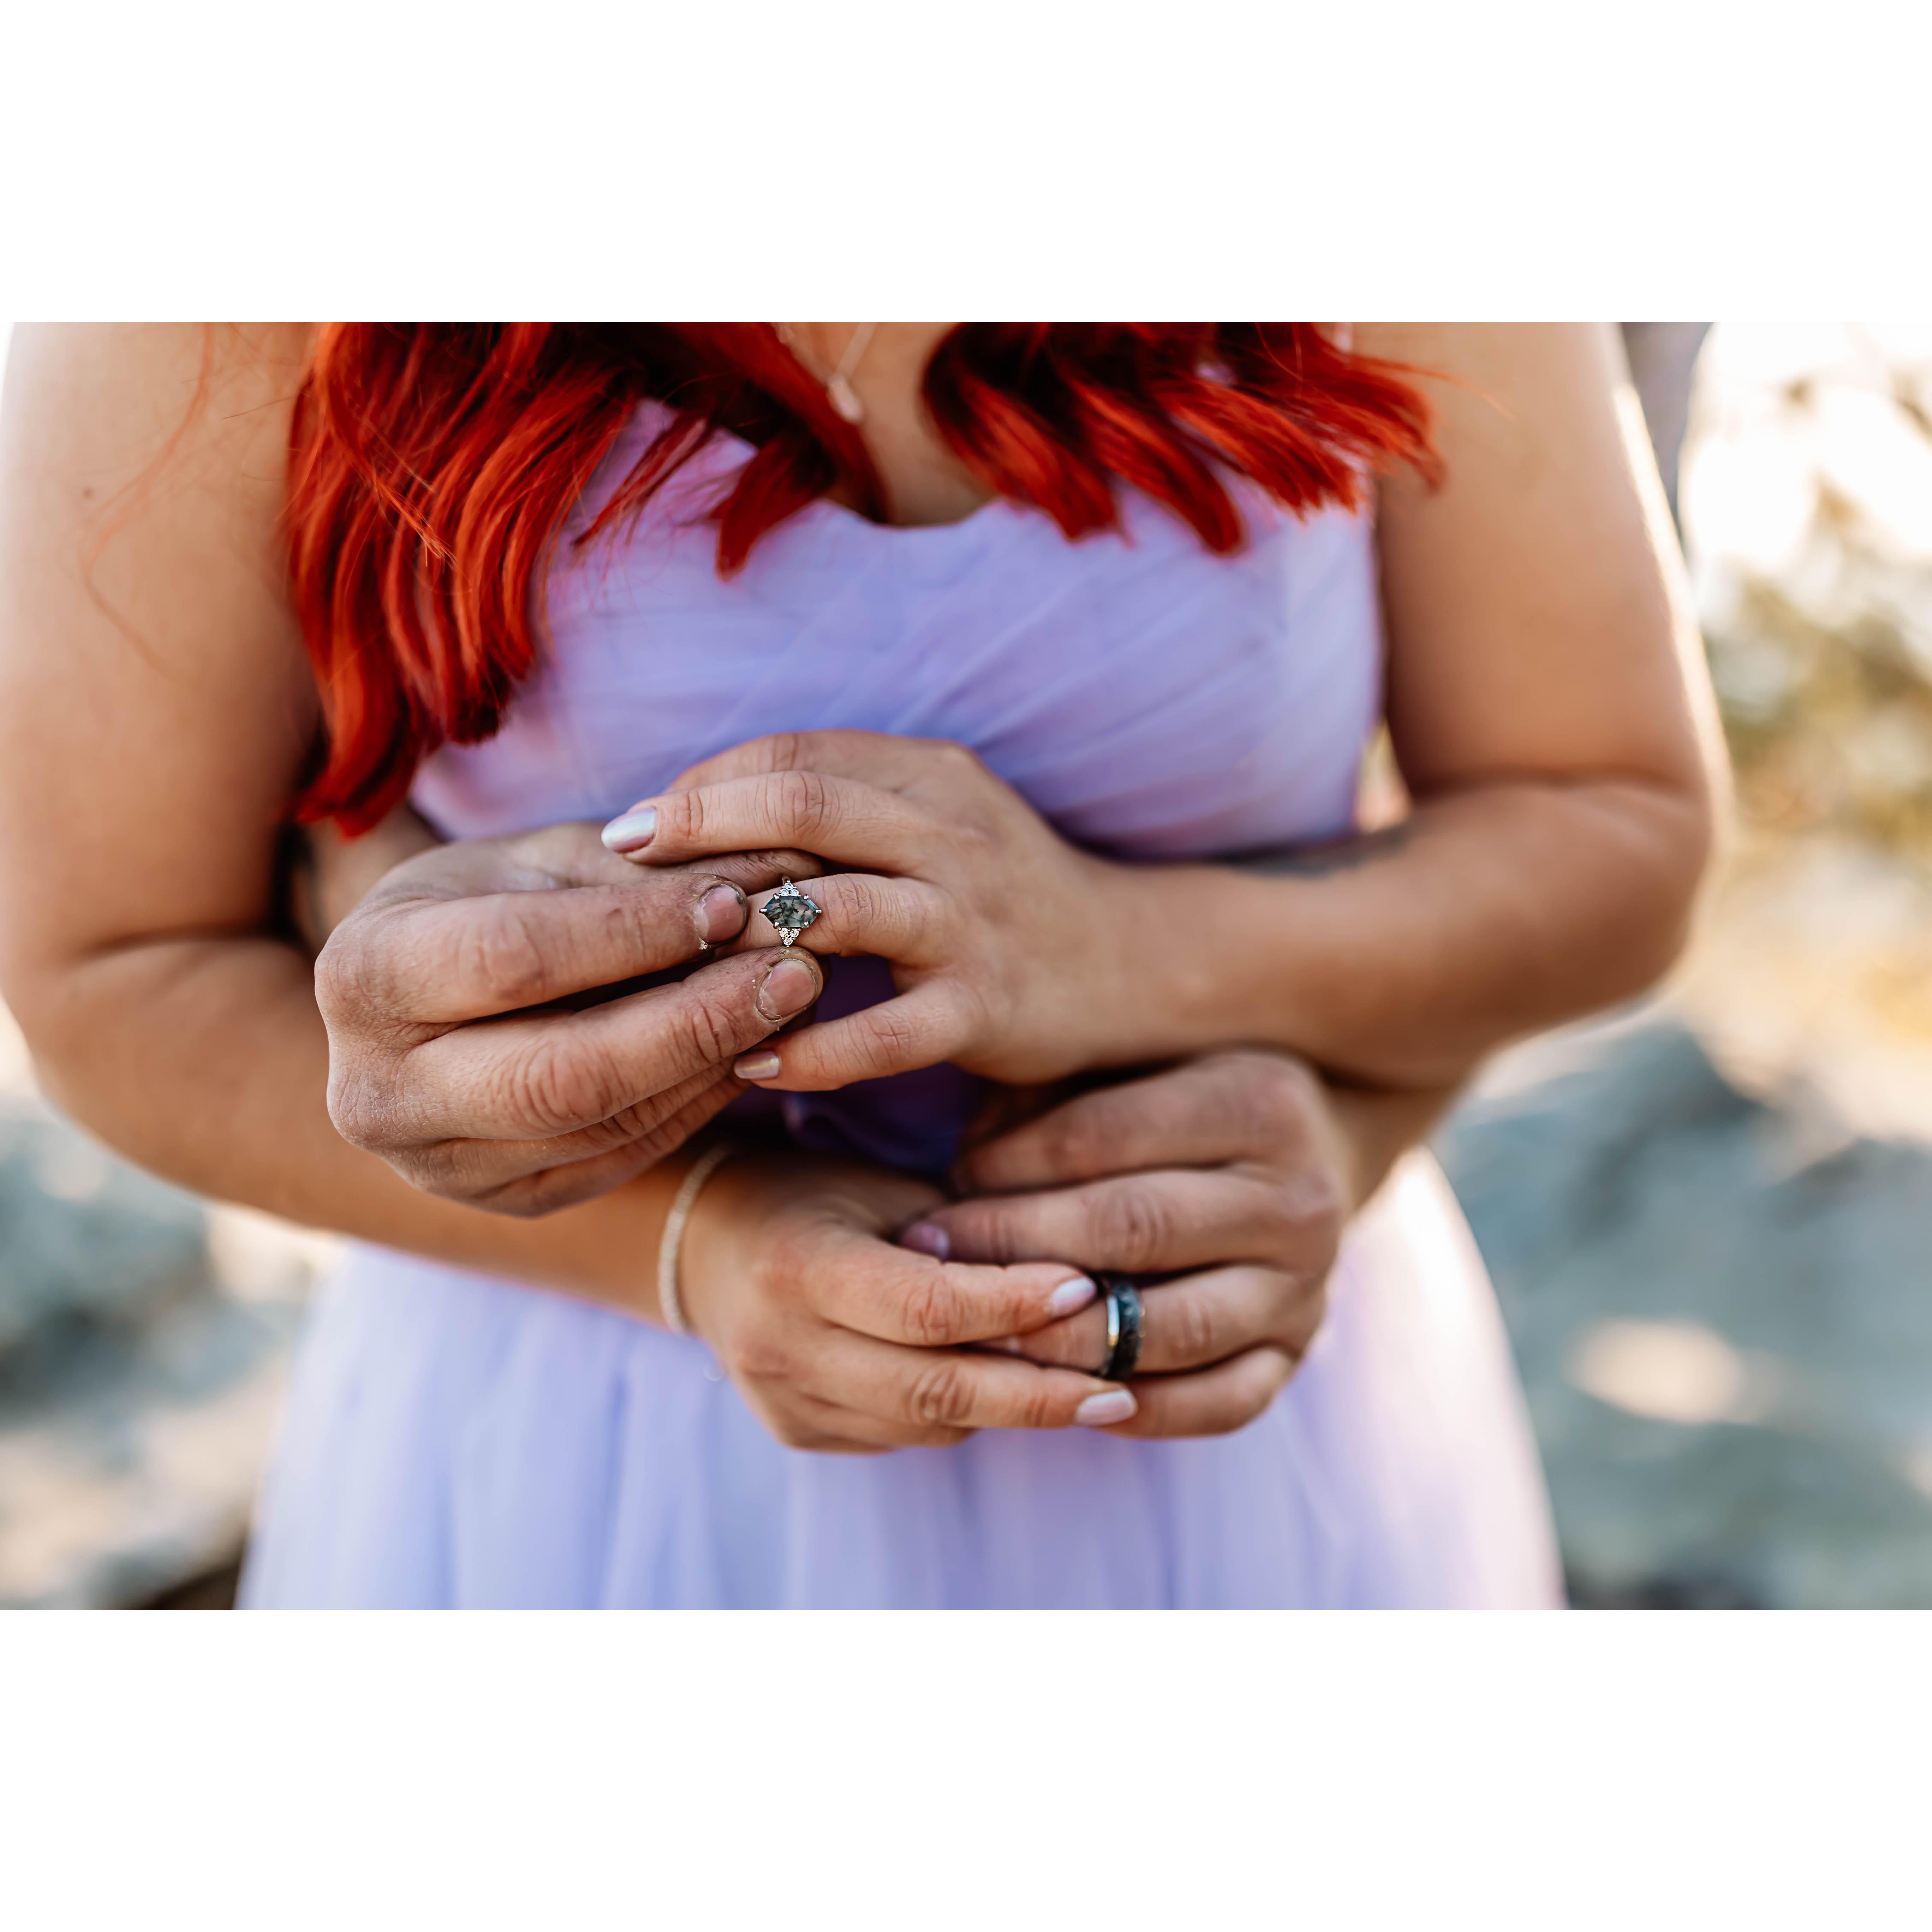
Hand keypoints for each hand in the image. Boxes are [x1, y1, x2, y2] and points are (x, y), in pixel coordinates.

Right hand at [314, 820, 834, 1214]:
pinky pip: (620, 1156)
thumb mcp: (546, 861)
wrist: (431, 998)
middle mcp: (381, 1090)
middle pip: (561, 1071)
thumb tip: (775, 869)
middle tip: (796, 968)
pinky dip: (699, 1100)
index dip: (632, 932)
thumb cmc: (491, 901)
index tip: (733, 900)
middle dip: (694, 1019)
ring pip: (601, 1125)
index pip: (513, 959)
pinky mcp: (507, 1201)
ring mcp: (440, 1164)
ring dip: (714, 1061)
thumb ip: (646, 869)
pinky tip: (757, 1048)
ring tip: (796, 998)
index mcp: (365, 974)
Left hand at [600, 729, 1146, 1090]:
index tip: (636, 823)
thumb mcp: (933, 819)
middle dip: (696, 827)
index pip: (795, 754)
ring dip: (739, 932)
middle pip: (803, 804)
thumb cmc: (1000, 892)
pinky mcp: (985, 1007)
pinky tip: (749, 1062)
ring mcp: (969, 921)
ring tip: (666, 963)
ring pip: (835, 907)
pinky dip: (809, 1049)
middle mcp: (950, 834)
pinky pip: (882, 1033)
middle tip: (617, 859)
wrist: (1131, 961)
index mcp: (929, 777)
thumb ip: (842, 806)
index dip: (704, 783)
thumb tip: (703, 809)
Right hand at [677, 1152, 1136, 1451]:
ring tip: (1085, 1386)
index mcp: (797, 1267)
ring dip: (1011, 1407)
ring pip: (928, 1425)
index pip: (926, 1307)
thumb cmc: (817, 1198)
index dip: (1013, 1304)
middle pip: (933, 1389)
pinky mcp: (800, 1435)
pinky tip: (1000, 1384)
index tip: (1087, 1289)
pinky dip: (962, 1415)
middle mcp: (780, 1346)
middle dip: (1038, 1393)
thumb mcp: (884, 1191)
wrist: (709, 1248)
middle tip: (1120, 1387)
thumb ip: (961, 1238)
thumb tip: (1067, 1286)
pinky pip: (906, 1437)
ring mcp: (785, 1403)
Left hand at [895, 1051, 1350, 1437]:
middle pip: (1133, 1229)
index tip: (937, 1190)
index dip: (1004, 1168)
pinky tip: (1063, 1395)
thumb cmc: (1170, 1098)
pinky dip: (1136, 1412)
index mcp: (1259, 1100)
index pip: (1101, 1138)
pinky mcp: (1296, 1357)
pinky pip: (1217, 1406)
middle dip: (1016, 1251)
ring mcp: (1308, 1288)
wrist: (1299, 1152)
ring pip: (1171, 1330)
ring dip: (1061, 1342)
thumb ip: (1045, 1096)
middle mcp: (1300, 1198)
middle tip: (932, 1261)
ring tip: (980, 1333)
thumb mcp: (1120, 1063)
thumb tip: (961, 1172)